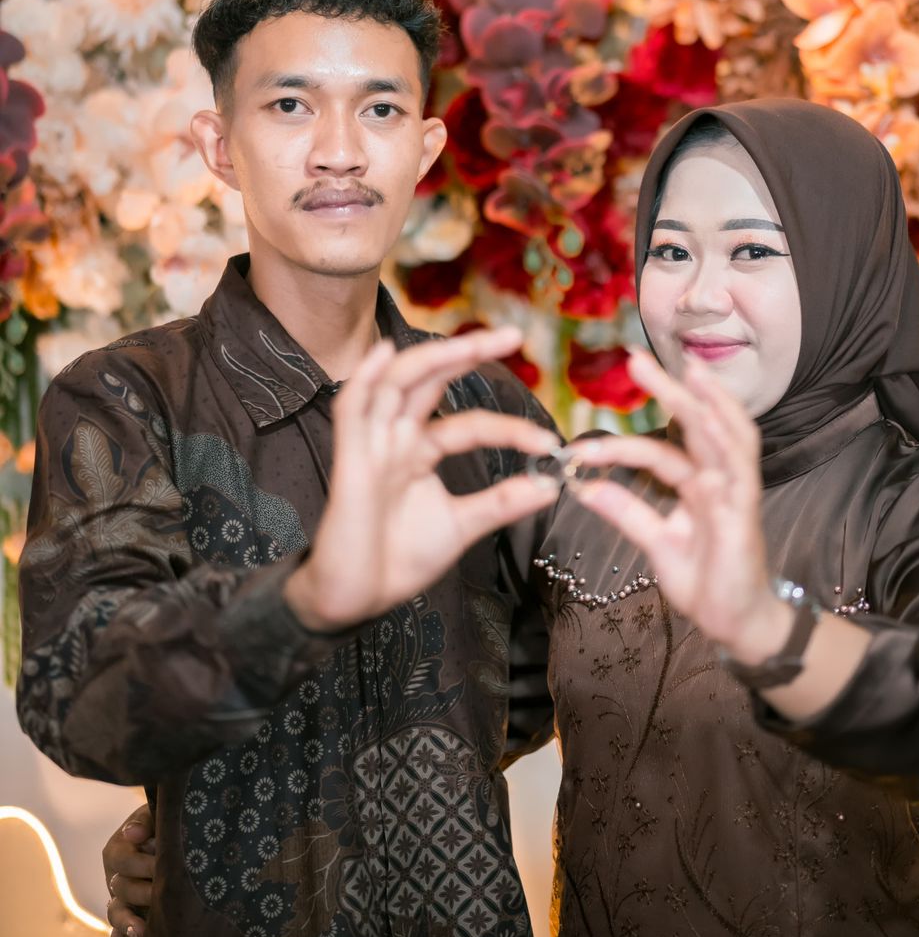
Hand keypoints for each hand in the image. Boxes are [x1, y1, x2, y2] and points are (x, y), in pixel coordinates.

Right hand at [102, 801, 154, 936]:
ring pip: (116, 913)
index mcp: (116, 849)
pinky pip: (116, 936)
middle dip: (144, 891)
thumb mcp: (153, 814)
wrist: (165, 833)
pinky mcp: (126, 918)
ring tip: (141, 931)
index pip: (123, 859)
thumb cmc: (160, 822)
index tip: (163, 861)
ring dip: (127, 923)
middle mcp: (113, 876)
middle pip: (121, 888)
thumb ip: (145, 821)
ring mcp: (118, 899)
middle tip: (163, 894)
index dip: (143, 861)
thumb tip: (133, 833)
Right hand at [285, 326, 558, 631]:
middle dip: (468, 353)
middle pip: (430, 381)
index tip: (549, 443)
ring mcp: (371, 445)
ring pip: (396, 384)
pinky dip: (365, 378)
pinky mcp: (349, 461)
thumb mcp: (463, 525)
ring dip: (431, 358)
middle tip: (512, 335)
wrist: (356, 601)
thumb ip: (502, 502)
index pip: (470, 424)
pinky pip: (351, 410)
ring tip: (470, 342)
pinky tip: (384, 352)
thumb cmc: (399, 560)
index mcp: (420, 450)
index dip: (510, 429)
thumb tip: (551, 485)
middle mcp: (396, 438)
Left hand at [569, 349, 789, 662]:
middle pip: (695, 424)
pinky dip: (725, 436)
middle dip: (668, 389)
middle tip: (634, 358)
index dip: (620, 444)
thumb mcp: (656, 543)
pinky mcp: (746, 508)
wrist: (737, 623)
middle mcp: (717, 478)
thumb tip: (585, 488)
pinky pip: (738, 465)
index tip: (579, 447)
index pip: (658, 451)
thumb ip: (627, 513)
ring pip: (724, 433)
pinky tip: (709, 415)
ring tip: (687, 369)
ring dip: (707, 399)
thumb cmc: (705, 581)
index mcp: (695, 485)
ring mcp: (735, 490)